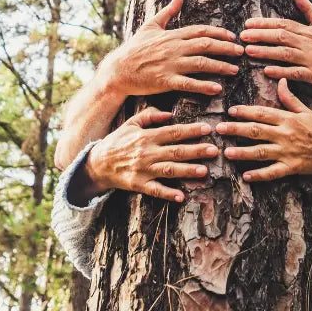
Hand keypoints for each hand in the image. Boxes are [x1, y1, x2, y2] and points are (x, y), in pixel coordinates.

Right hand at [80, 107, 218, 202]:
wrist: (97, 163)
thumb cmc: (117, 141)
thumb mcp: (130, 123)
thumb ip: (149, 115)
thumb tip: (169, 113)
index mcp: (146, 136)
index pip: (172, 132)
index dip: (191, 130)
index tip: (207, 129)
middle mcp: (146, 153)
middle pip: (175, 151)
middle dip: (196, 150)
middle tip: (214, 150)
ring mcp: (143, 170)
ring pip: (169, 170)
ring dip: (187, 171)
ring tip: (205, 171)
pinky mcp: (139, 184)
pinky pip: (155, 190)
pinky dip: (168, 194)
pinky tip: (181, 197)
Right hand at [101, 0, 242, 96]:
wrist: (118, 70)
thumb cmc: (134, 49)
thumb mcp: (150, 26)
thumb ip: (167, 12)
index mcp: (172, 35)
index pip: (200, 31)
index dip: (219, 33)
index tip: (233, 37)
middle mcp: (174, 48)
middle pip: (205, 45)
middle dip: (226, 48)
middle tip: (241, 52)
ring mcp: (170, 65)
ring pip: (201, 63)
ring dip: (220, 66)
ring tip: (235, 70)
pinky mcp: (165, 81)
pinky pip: (188, 84)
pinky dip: (204, 86)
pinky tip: (217, 88)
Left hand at [217, 79, 311, 198]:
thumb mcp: (307, 111)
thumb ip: (290, 98)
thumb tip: (281, 80)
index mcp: (288, 119)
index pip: (263, 113)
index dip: (245, 111)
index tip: (230, 111)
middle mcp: (286, 134)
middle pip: (257, 131)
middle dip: (236, 129)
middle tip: (219, 129)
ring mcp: (288, 152)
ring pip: (261, 151)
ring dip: (243, 152)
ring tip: (227, 152)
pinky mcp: (291, 167)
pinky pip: (273, 172)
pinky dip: (259, 174)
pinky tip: (245, 175)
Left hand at [240, 0, 311, 94]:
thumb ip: (307, 8)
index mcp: (308, 30)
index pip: (284, 24)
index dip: (265, 23)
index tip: (248, 23)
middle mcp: (308, 43)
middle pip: (282, 37)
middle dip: (261, 35)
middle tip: (242, 36)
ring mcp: (311, 59)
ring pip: (285, 54)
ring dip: (266, 52)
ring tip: (248, 51)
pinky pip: (296, 73)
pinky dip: (282, 72)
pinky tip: (267, 71)